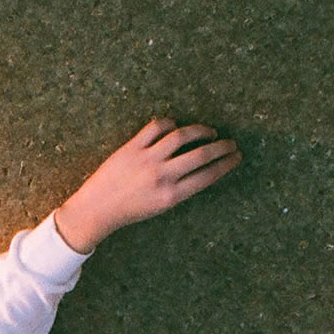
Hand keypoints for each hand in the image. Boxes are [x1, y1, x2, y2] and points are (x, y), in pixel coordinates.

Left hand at [54, 119, 241, 252]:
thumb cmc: (130, 210)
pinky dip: (170, 124)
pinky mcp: (132, 147)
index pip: (207, 176)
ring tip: (209, 132)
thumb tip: (201, 166)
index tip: (236, 156)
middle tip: (231, 143)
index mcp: (171, 196)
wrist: (97, 209)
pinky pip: (157, 127)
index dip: (226, 164)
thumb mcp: (160, 206)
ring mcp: (146, 160)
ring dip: (200, 131)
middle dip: (221, 147)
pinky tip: (176, 127)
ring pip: (181, 136)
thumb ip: (180, 188)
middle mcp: (161, 177)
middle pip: (200, 155)